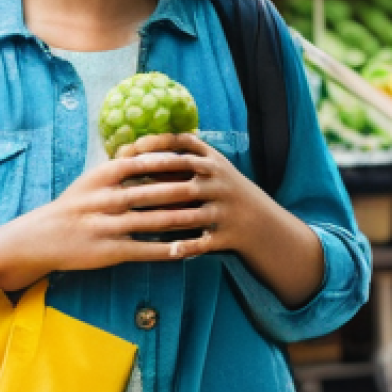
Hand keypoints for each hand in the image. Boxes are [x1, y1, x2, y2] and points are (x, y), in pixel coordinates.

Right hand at [30, 145, 215, 271]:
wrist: (41, 238)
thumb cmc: (73, 206)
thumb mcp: (91, 180)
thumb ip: (119, 168)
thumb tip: (151, 152)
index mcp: (101, 177)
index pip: (141, 163)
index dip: (170, 162)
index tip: (193, 160)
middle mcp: (105, 200)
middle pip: (153, 192)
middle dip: (184, 190)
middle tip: (210, 188)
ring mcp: (107, 226)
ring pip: (154, 222)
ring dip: (183, 220)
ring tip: (207, 218)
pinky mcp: (109, 251)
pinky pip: (146, 250)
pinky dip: (169, 250)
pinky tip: (188, 249)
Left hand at [114, 133, 267, 258]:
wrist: (265, 226)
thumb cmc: (224, 195)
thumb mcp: (211, 171)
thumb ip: (179, 163)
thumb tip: (133, 153)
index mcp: (215, 163)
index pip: (186, 143)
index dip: (159, 141)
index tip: (133, 146)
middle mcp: (221, 181)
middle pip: (185, 172)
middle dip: (154, 169)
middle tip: (126, 173)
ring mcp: (226, 208)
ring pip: (190, 211)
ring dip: (163, 215)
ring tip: (136, 217)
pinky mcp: (229, 234)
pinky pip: (205, 241)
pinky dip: (187, 246)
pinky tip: (166, 249)